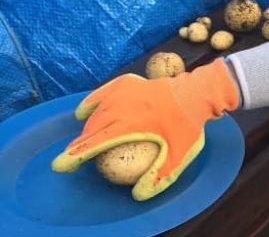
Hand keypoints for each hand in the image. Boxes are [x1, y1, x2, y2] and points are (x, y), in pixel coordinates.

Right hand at [51, 58, 239, 199]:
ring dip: (89, 126)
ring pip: (97, 110)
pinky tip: (85, 110)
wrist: (197, 93)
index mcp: (130, 123)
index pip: (95, 142)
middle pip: (93, 127)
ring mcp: (124, 91)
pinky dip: (93, 101)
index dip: (75, 154)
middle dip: (81, 143)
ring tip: (86, 139)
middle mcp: (122, 105)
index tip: (60, 164)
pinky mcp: (129, 82)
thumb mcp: (179, 154)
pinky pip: (104, 92)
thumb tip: (138, 195)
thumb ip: (160, 175)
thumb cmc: (189, 124)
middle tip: (77, 157)